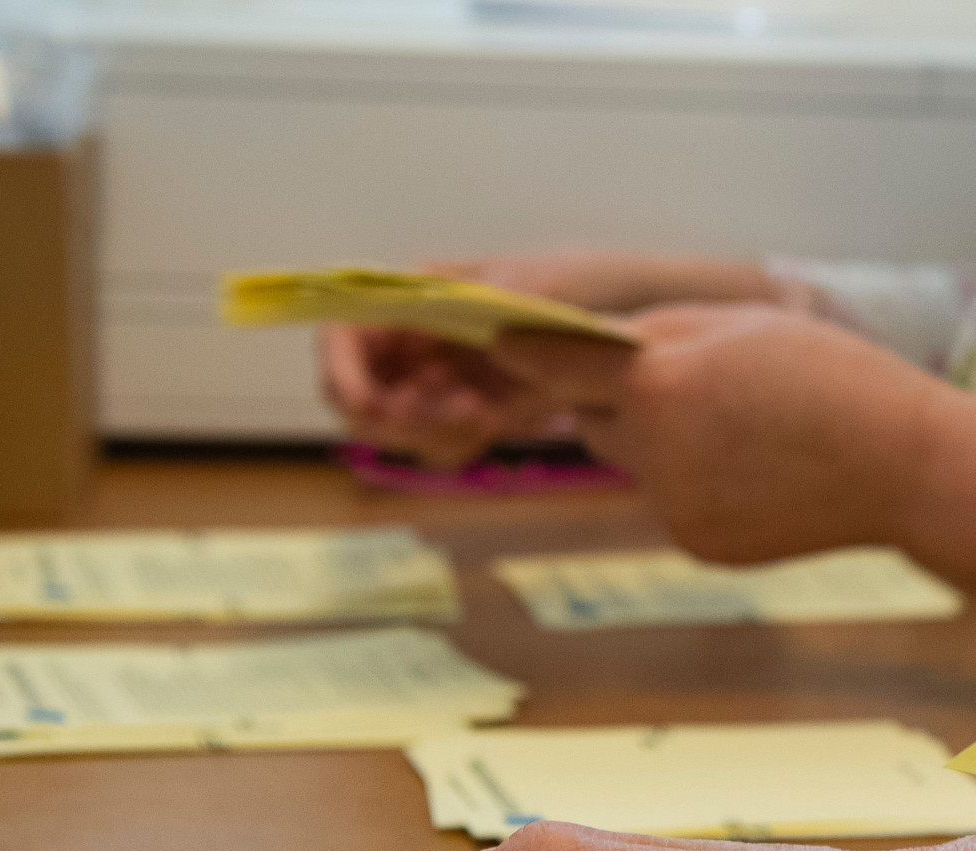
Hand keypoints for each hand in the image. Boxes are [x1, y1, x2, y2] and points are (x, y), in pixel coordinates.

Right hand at [316, 251, 782, 470]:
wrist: (634, 326)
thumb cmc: (585, 284)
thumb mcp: (544, 282)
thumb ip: (495, 296)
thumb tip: (453, 306)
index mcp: (416, 291)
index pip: (343, 330)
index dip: (341, 371)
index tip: (371, 406)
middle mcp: (416, 336)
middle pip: (358, 393)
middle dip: (396, 415)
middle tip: (460, 414)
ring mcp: (440, 378)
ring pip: (396, 427)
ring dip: (431, 432)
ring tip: (486, 415)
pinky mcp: (470, 413)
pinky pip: (440, 443)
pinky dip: (457, 443)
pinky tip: (498, 419)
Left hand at [487, 303, 975, 585]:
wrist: (910, 471)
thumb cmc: (838, 381)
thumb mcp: (744, 326)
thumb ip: (660, 337)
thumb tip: (598, 351)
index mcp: (663, 385)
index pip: (560, 366)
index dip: (529, 352)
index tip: (494, 341)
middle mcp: (656, 454)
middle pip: (599, 420)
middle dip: (625, 401)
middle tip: (690, 384)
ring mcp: (676, 509)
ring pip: (639, 465)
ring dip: (666, 444)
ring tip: (749, 432)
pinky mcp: (699, 546)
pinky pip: (675, 501)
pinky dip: (700, 485)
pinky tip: (763, 475)